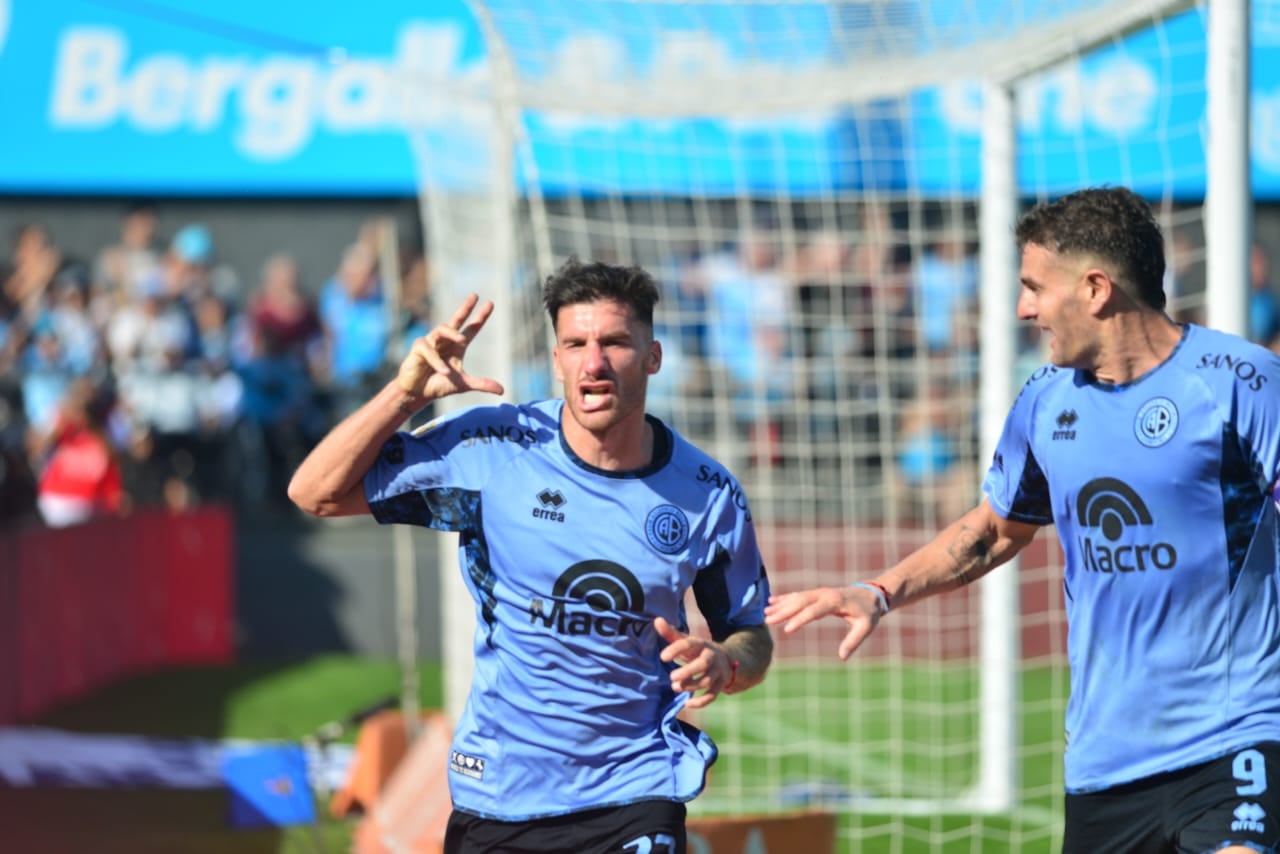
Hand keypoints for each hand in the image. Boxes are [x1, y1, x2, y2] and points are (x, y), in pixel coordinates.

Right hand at [398, 294, 504, 401]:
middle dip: (465, 308)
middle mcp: (445, 341)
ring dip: (452, 334)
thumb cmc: (439, 385)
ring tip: (462, 340)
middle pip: (455, 320)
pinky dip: (437, 361)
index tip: (490, 303)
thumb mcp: (463, 384)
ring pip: (441, 329)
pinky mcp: (418, 349)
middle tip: (475, 295)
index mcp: (457, 346)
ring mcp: (431, 343)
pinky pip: (428, 350)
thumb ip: (481, 384)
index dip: (480, 317)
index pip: (471, 329)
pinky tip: (444, 372)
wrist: (418, 394)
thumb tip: (503, 390)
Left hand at [654, 617, 735, 709]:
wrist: (726, 659)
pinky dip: (701, 702)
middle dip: (688, 672)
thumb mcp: (687, 641)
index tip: (662, 657)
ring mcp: (718, 672)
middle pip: (703, 664)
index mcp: (701, 644)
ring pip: (707, 681)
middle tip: (671, 677)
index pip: (689, 644)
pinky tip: (687, 704)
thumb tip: (657, 620)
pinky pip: (713, 696)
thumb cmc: (698, 650)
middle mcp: (711, 657)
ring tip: (674, 687)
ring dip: (691, 686)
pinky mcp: (720, 685)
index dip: (676, 649)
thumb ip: (671, 633)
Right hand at [764, 586, 881, 660]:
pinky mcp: (817, 593)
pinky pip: (798, 595)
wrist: (871, 594)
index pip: (814, 611)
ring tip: (766, 613)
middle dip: (783, 611)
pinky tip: (772, 602)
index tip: (786, 629)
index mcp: (835, 601)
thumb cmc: (868, 613)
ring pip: (796, 597)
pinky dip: (785, 598)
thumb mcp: (865, 627)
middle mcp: (824, 594)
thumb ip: (853, 641)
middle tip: (768, 620)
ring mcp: (819, 592)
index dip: (800, 620)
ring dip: (781, 605)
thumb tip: (843, 658)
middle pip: (800, 602)